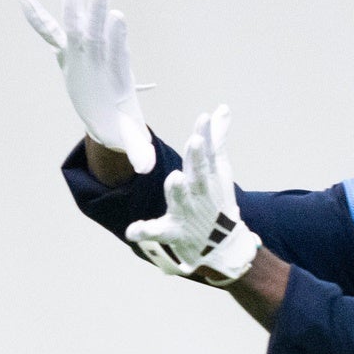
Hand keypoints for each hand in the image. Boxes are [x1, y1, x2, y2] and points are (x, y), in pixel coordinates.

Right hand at [18, 0, 156, 172]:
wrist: (113, 118)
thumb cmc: (122, 127)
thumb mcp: (131, 140)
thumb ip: (139, 151)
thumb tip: (149, 169)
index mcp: (116, 77)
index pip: (119, 54)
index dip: (119, 37)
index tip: (119, 18)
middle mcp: (100, 59)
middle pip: (98, 33)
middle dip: (97, 13)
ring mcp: (83, 54)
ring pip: (76, 25)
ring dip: (72, 1)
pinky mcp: (68, 55)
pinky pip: (51, 34)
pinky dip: (38, 18)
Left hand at [126, 106, 261, 284]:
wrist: (222, 245)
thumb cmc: (217, 200)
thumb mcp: (218, 169)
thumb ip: (216, 138)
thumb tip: (222, 108)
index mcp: (206, 176)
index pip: (207, 152)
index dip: (205, 134)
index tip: (204, 117)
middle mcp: (198, 192)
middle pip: (198, 173)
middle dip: (197, 158)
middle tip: (196, 141)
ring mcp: (186, 212)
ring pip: (180, 199)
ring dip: (178, 190)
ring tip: (175, 178)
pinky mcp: (173, 231)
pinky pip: (157, 231)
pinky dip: (145, 231)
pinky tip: (131, 231)